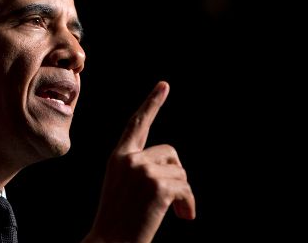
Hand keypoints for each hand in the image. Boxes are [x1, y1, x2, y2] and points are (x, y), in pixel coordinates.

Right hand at [83, 81, 195, 242]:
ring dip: (184, 194)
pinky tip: (182, 216)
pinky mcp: (157, 184)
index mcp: (118, 157)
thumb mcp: (123, 187)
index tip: (164, 85)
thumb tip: (173, 167)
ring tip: (175, 212)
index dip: (151, 103)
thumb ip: (140, 168)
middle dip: (177, 175)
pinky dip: (189, 204)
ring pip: (180, 171)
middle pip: (170, 152)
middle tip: (177, 202)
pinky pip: (185, 187)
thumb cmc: (118, 222)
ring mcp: (142, 170)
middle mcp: (129, 158)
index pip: (137, 123)